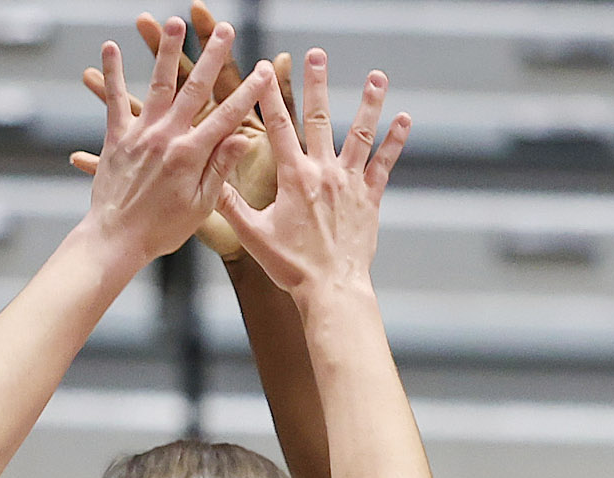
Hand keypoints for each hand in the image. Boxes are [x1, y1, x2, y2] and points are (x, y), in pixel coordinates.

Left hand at [78, 18, 265, 267]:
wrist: (116, 240)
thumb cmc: (162, 231)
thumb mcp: (201, 206)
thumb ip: (220, 168)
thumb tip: (240, 137)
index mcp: (191, 155)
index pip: (228, 115)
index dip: (248, 92)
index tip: (263, 71)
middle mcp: (166, 137)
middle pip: (194, 88)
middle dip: (212, 55)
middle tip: (225, 30)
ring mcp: (140, 134)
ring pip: (156, 84)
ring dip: (164, 50)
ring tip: (170, 21)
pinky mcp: (117, 138)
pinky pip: (114, 101)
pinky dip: (111, 75)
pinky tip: (109, 47)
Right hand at [216, 50, 409, 298]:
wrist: (331, 288)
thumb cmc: (291, 266)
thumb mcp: (253, 236)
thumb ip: (231, 205)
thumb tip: (209, 181)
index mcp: (293, 178)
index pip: (278, 127)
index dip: (270, 95)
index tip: (266, 68)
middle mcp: (323, 173)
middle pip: (319, 119)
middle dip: (316, 84)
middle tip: (316, 54)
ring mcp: (350, 184)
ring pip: (359, 134)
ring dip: (368, 103)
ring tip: (376, 77)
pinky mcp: (370, 198)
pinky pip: (384, 164)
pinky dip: (394, 141)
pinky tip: (404, 119)